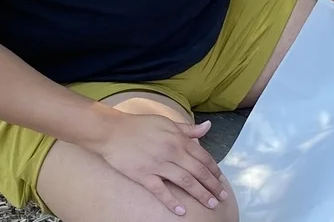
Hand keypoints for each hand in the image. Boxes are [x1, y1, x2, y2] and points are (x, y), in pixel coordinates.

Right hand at [88, 112, 229, 215]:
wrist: (111, 131)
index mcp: (178, 139)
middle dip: (212, 185)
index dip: (213, 170)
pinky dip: (172, 201)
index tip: (221, 180)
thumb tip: (207, 127)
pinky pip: (160, 190)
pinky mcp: (143, 175)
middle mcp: (172, 152)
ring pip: (185, 181)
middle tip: (222, 197)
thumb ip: (188, 128)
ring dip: (200, 194)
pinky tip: (182, 211)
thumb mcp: (166, 123)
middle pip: (198, 171)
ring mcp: (158, 164)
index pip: (203, 157)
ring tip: (210, 204)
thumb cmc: (139, 125)